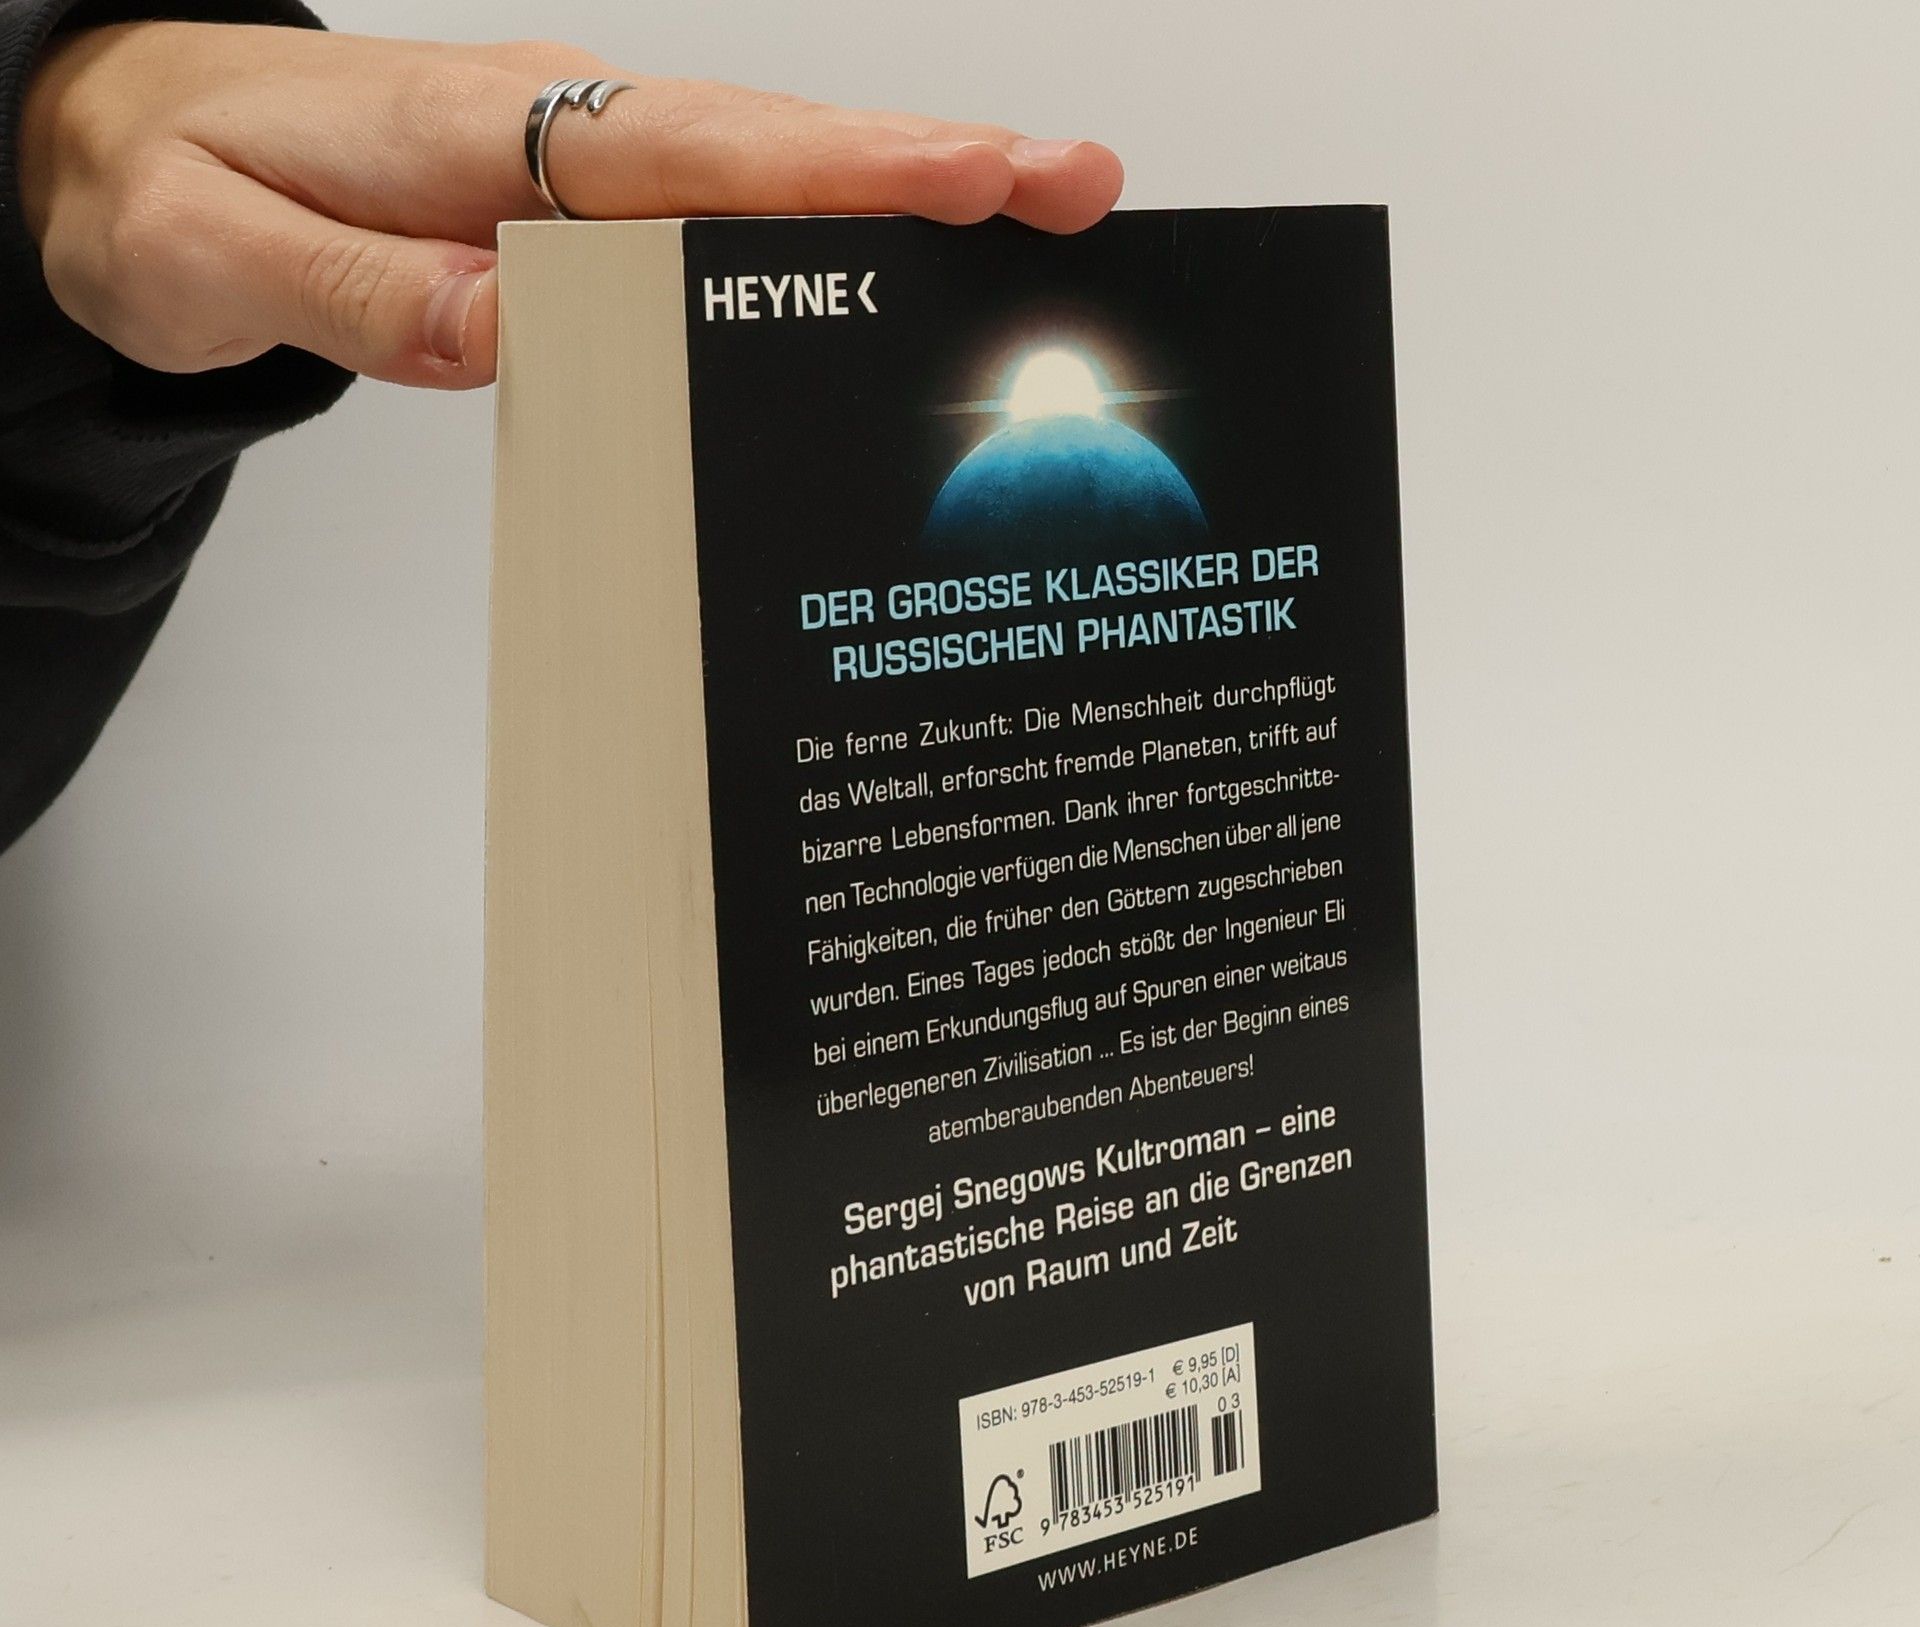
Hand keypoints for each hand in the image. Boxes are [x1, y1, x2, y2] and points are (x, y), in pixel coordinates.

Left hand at [18, 25, 1123, 391]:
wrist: (137, 149)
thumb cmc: (169, 188)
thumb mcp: (206, 253)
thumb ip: (345, 288)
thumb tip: (498, 325)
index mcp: (481, 134)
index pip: (686, 154)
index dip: (833, 170)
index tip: (965, 177)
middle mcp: (557, 138)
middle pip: (771, 151)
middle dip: (933, 165)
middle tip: (1078, 184)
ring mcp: (586, 175)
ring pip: (771, 180)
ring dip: (912, 197)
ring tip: (1045, 216)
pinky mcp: (592, 218)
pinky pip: (731, 226)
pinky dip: (836, 235)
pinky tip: (913, 263)